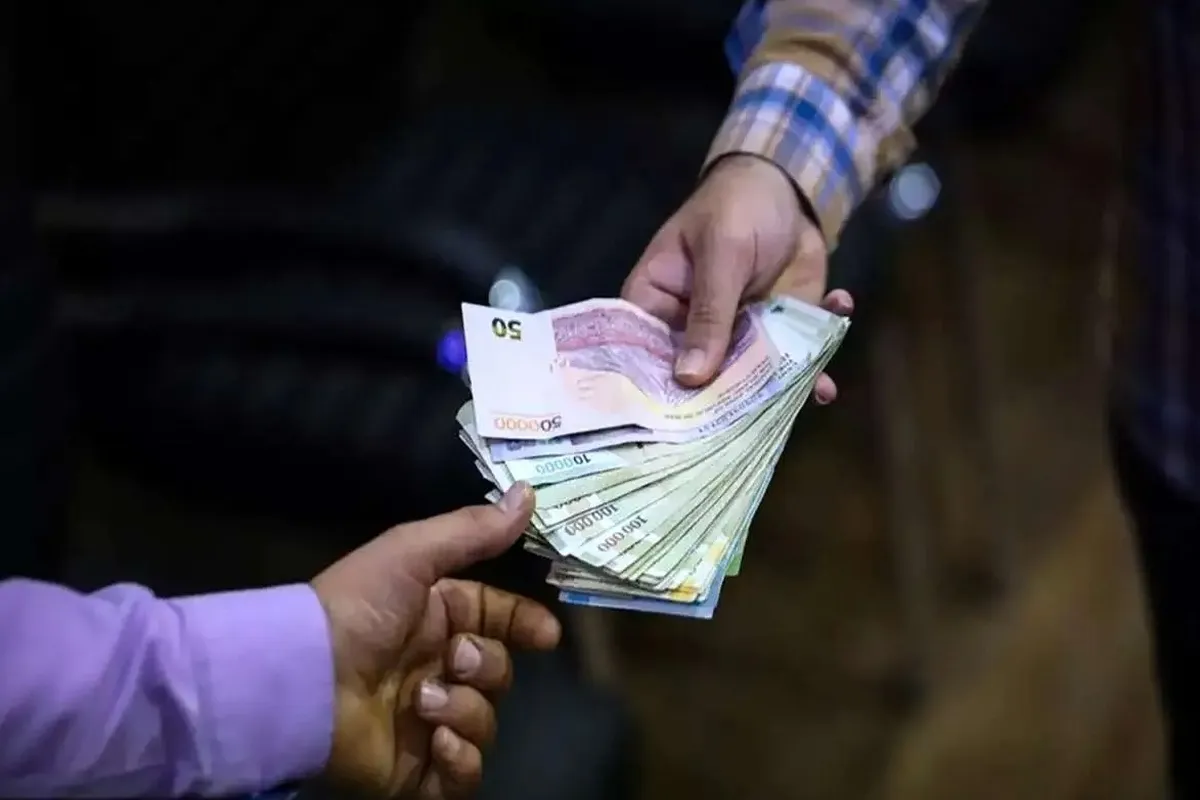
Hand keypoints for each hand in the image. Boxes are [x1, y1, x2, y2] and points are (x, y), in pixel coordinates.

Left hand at [312, 483, 559, 797]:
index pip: (498, 621)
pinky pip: (465, 774)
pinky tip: (436, 740)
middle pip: (498, 672)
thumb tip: (529, 493)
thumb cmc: (356, 610)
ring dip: (466, 709)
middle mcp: (436, 669)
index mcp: (437, 620)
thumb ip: (472, 530)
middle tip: (455, 660)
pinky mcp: (418, 771)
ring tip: (422, 703)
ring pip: (486, 721)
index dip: (524, 626)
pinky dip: (460, 759)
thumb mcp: (412, 553)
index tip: (545, 636)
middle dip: (486, 666)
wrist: (301, 679)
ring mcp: (428, 722)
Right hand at [623, 154, 852, 399]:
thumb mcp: (722, 254)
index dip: (661, 395)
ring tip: (816, 388)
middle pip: (700, 381)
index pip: (646, 359)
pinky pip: (790, 360)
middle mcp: (689, 330)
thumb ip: (710, 314)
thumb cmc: (735, 207)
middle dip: (733, 401)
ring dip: (784, 385)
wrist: (785, 188)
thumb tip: (690, 378)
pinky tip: (834, 349)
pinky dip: (816, 363)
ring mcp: (733, 335)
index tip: (685, 428)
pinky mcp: (773, 334)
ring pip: (750, 378)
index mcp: (656, 305)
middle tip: (762, 419)